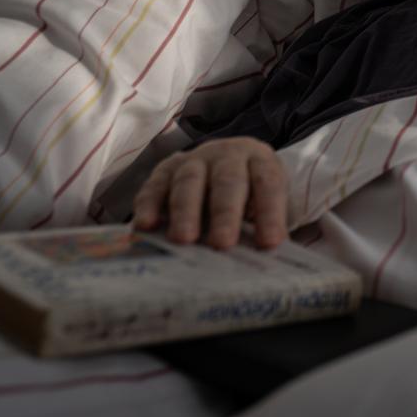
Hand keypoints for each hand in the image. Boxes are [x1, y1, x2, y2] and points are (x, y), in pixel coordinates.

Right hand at [131, 137, 287, 248]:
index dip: (270, 213)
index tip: (270, 243)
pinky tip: (146, 226)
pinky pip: (155, 186)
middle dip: (225, 213)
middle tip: (222, 243)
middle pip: (228, 181)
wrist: (222, 165)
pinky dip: (149, 205)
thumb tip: (266, 261)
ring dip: (186, 211)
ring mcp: (194, 160)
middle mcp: (227, 155)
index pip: (268, 184)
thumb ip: (264, 227)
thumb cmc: (248, 195)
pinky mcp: (165, 170)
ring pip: (189, 181)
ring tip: (184, 239)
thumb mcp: (263, 204)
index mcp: (260, 161)